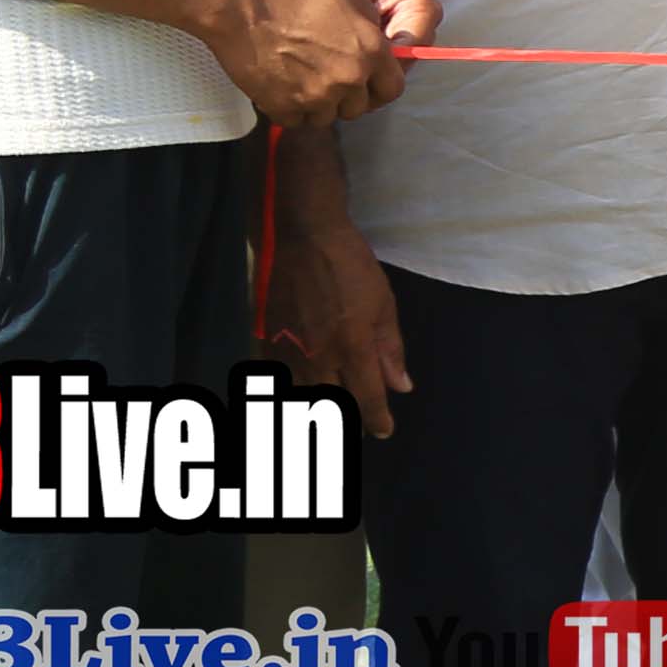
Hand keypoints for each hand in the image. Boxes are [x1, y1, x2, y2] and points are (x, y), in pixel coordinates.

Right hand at [213, 0, 409, 127]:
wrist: (238, 1)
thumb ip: (367, 18)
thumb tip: (375, 33)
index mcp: (370, 50)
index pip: (392, 88)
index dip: (379, 86)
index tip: (367, 83)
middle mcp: (348, 78)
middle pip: (358, 107)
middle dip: (346, 96)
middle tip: (326, 77)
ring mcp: (315, 96)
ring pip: (326, 117)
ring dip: (316, 104)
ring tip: (300, 79)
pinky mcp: (283, 106)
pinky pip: (294, 120)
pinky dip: (288, 109)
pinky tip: (279, 87)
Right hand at [266, 199, 415, 438]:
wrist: (302, 236)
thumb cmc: (350, 266)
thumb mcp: (383, 305)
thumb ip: (390, 350)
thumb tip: (401, 386)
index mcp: (352, 348)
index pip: (367, 398)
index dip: (377, 419)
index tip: (384, 430)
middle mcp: (317, 357)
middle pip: (330, 406)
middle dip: (346, 423)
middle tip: (357, 429)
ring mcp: (287, 350)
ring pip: (300, 396)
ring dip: (315, 412)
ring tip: (327, 421)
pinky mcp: (266, 338)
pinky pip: (273, 377)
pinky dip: (285, 390)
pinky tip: (293, 395)